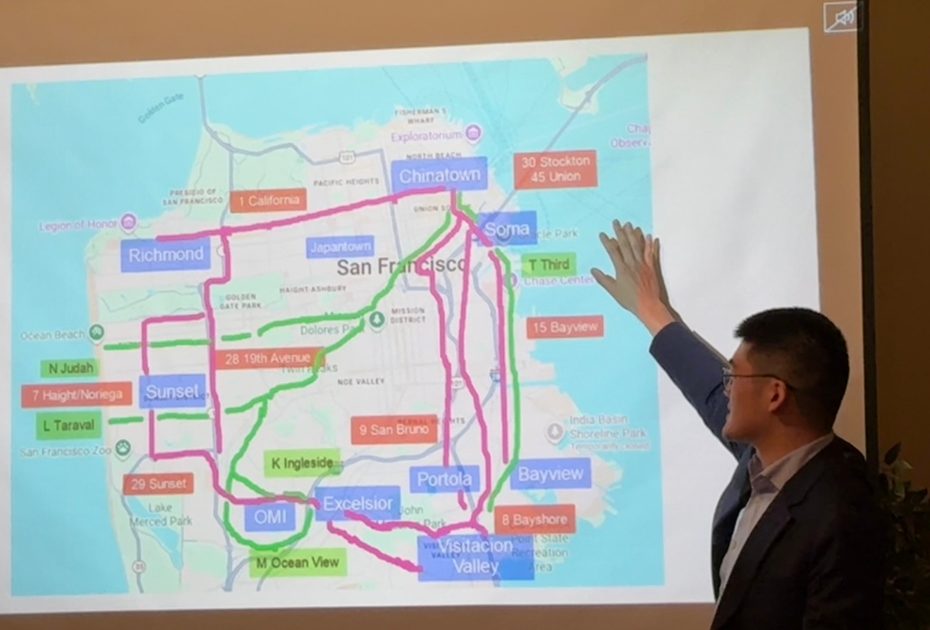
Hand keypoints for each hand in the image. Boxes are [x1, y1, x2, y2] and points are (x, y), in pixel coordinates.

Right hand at [591, 220, 677, 334]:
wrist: (648, 305)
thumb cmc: (629, 300)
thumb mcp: (613, 291)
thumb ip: (603, 279)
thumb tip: (593, 270)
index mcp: (622, 269)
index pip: (613, 251)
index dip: (607, 241)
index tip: (603, 234)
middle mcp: (632, 264)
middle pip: (625, 245)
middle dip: (620, 232)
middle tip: (616, 222)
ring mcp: (643, 264)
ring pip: (638, 246)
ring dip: (634, 234)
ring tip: (630, 225)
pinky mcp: (651, 267)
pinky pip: (651, 253)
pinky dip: (651, 244)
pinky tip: (650, 236)